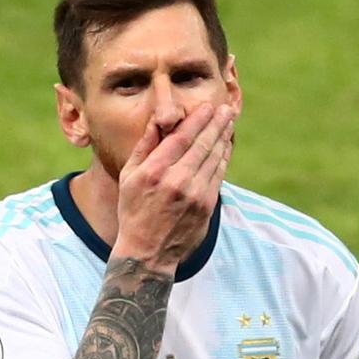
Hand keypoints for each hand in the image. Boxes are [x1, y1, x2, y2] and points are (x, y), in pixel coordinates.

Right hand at [113, 102, 236, 271]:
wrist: (148, 251)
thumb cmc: (134, 210)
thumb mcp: (129, 177)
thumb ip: (144, 147)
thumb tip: (158, 120)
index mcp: (154, 171)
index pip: (181, 137)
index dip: (197, 120)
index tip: (207, 106)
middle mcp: (176, 180)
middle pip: (202, 144)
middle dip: (217, 123)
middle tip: (227, 108)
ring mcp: (195, 194)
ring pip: (214, 158)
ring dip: (224, 137)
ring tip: (229, 121)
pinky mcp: (207, 205)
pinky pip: (218, 174)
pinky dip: (223, 157)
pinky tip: (226, 145)